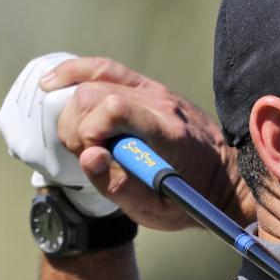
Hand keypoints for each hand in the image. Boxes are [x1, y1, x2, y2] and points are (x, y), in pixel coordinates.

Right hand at [40, 57, 249, 230]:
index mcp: (169, 134)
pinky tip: (52, 84)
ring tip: (83, 141)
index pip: (113, 107)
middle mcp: (162, 103)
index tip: (93, 158)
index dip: (88, 133)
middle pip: (94, 95)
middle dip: (76, 127)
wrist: (226, 179)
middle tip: (89, 156)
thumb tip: (88, 157)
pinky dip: (75, 74)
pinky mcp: (147, 87)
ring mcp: (155, 91)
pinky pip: (104, 68)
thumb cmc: (192, 200)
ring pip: (92, 81)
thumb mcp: (159, 211)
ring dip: (73, 111)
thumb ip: (120, 187)